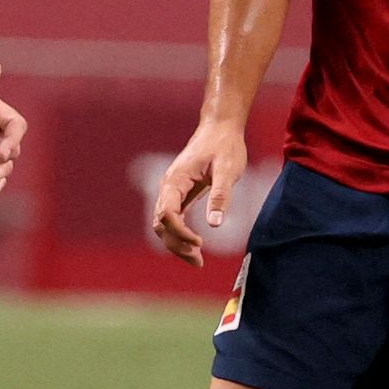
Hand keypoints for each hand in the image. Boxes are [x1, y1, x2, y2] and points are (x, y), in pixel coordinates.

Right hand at [151, 120, 247, 267]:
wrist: (220, 128)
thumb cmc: (224, 146)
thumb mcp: (227, 170)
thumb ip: (220, 196)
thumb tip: (215, 224)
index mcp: (176, 180)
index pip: (167, 214)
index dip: (180, 232)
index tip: (200, 243)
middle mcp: (168, 187)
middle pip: (161, 224)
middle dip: (176, 244)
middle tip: (199, 261)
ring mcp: (172, 191)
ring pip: (164, 225)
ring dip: (176, 243)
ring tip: (197, 260)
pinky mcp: (181, 194)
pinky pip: (173, 219)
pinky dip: (180, 235)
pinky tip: (195, 246)